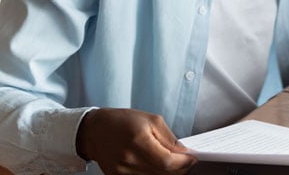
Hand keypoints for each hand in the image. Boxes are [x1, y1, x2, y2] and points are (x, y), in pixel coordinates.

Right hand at [76, 108, 196, 174]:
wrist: (95, 131)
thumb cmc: (124, 121)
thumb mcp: (151, 120)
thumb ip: (169, 138)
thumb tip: (185, 153)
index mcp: (138, 140)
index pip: (167, 162)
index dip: (183, 163)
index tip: (193, 159)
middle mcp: (129, 159)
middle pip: (163, 173)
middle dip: (178, 169)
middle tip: (186, 161)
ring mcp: (122, 171)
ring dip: (167, 173)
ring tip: (171, 162)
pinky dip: (154, 174)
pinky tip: (157, 166)